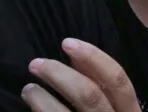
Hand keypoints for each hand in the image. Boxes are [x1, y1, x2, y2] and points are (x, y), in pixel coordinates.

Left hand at [22, 39, 138, 111]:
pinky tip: (31, 105)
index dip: (93, 57)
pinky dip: (39, 111)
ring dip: (40, 97)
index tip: (66, 43)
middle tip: (36, 64)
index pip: (118, 81)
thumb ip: (99, 87)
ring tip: (29, 89)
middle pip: (89, 96)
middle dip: (58, 73)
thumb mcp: (111, 111)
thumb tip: (77, 57)